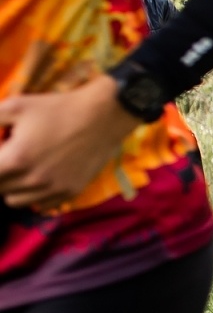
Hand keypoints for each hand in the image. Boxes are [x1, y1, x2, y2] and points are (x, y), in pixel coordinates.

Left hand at [0, 74, 141, 208]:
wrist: (103, 116)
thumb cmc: (57, 108)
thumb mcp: (16, 106)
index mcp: (16, 159)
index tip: (1, 154)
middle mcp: (33, 180)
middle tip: (9, 157)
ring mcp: (53, 189)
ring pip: (14, 201)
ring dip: (12, 186)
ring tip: (22, 168)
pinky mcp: (70, 192)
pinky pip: (40, 206)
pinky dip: (34, 195)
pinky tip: (40, 177)